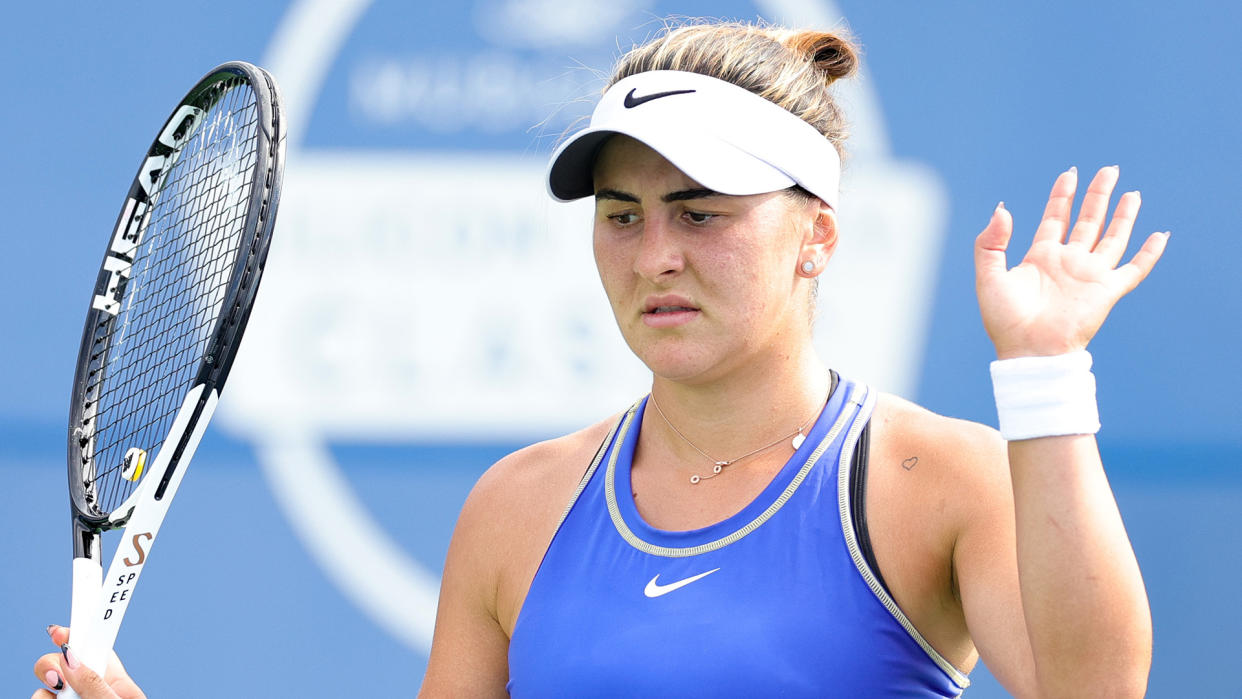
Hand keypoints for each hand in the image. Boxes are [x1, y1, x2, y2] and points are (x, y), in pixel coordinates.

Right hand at [31, 625, 144, 698]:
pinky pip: (38, 698)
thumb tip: (69, 658)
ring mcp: (71, 697)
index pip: (95, 645)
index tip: (61, 629)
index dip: (80, 630)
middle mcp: (90, 686)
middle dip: (51, 661)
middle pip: (62, 658)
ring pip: (46, 680)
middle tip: (56, 679)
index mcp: (114, 678)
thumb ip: (93, 682)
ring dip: (46, 688)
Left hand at [974, 166, 1168, 358]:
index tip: (1069, 174)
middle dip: (1097, 195)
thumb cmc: (1006, 320)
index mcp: (1041, 257)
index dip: (1062, 196)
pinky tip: (1160, 235)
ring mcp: (1089, 276)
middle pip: (1087, 221)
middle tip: (1109, 169)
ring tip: (1132, 192)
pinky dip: (1148, 253)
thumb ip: (991, 242)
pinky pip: (1134, 269)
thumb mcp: (989, 276)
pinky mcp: (1107, 291)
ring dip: (1123, 215)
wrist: (1029, 351)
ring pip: (1112, 238)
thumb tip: (1002, 209)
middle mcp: (1068, 262)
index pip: (1055, 218)